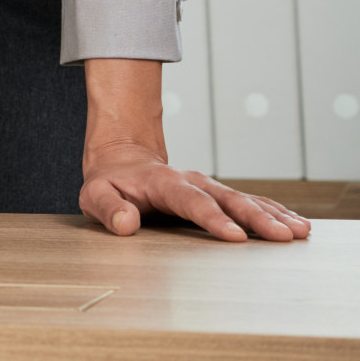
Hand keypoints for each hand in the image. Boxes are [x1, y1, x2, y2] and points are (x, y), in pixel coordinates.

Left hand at [80, 141, 310, 241]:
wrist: (122, 159)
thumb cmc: (109, 183)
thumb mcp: (95, 194)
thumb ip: (108, 208)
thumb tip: (124, 223)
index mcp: (163, 183)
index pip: (191, 201)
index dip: (213, 218)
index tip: (236, 236)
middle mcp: (192, 182)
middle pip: (228, 200)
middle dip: (257, 218)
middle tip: (284, 236)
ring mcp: (209, 188)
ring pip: (246, 200)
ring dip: (274, 215)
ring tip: (301, 231)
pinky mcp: (219, 196)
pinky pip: (251, 203)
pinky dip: (274, 212)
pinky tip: (297, 225)